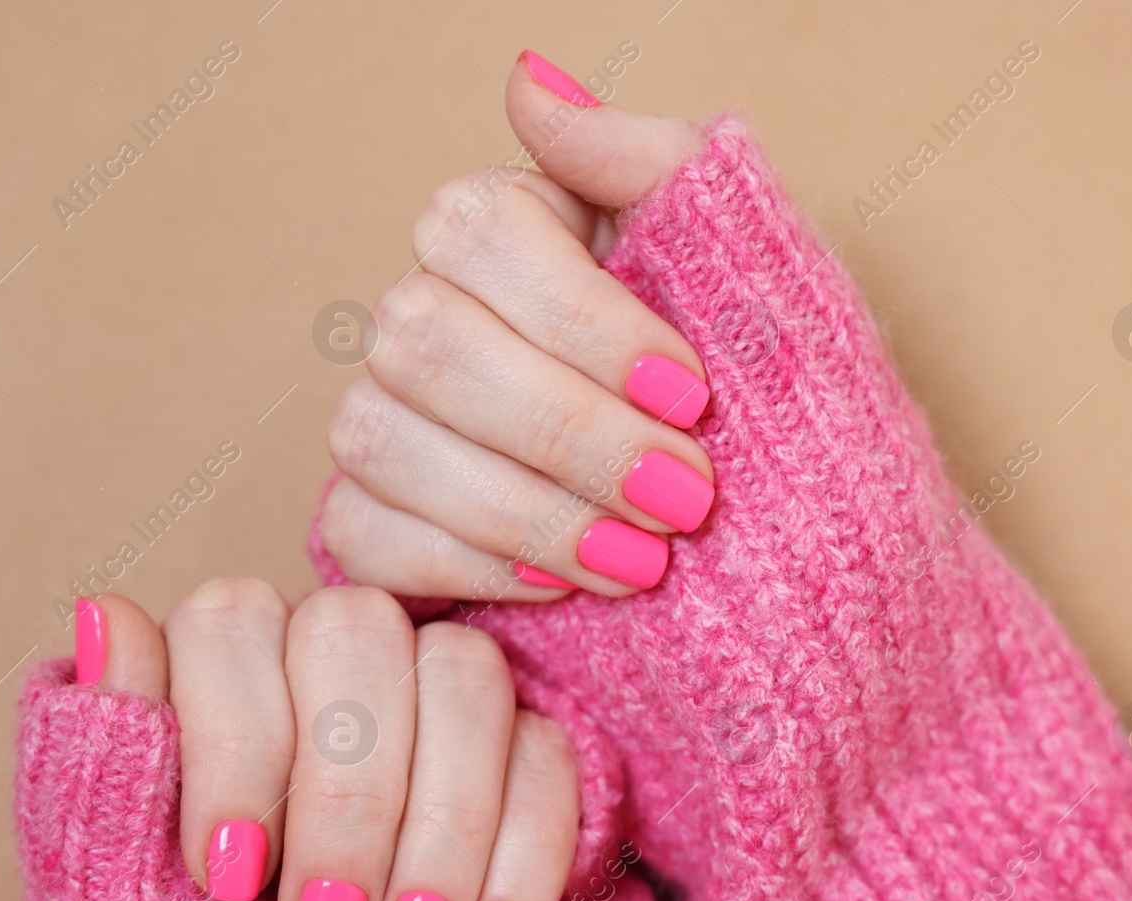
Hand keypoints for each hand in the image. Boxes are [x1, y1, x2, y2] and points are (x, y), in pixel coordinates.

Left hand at [71, 584, 577, 900]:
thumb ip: (94, 768)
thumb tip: (98, 613)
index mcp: (214, 684)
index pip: (233, 619)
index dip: (236, 742)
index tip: (230, 874)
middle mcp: (325, 670)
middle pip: (357, 630)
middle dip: (345, 793)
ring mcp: (433, 706)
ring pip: (462, 674)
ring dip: (440, 824)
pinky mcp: (527, 760)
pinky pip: (551, 754)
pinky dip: (522, 859)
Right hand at [321, 52, 708, 599]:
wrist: (767, 530)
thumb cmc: (747, 389)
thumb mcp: (736, 265)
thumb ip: (645, 163)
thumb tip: (531, 83)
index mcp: (499, 231)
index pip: (477, 231)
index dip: (583, 318)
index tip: (691, 391)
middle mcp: (421, 314)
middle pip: (426, 345)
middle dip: (569, 434)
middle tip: (683, 498)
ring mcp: (383, 418)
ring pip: (385, 442)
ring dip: (526, 511)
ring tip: (642, 560)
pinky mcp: (370, 521)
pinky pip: (364, 540)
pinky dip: (468, 568)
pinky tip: (562, 586)